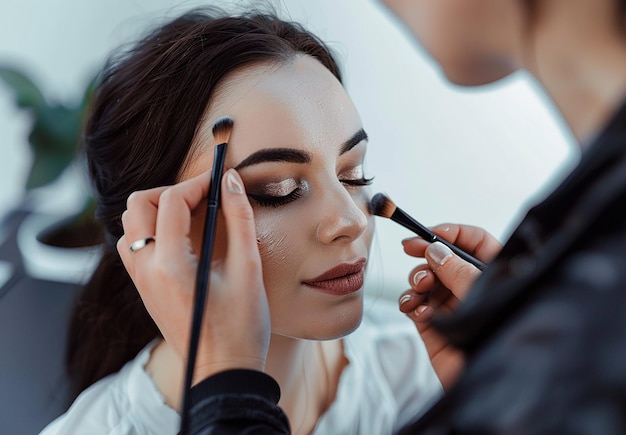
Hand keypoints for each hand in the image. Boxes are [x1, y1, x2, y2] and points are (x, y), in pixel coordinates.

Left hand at [117, 168, 269, 383]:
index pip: (171, 202)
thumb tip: (230, 180)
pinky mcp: (144, 291)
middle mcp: (146, 271)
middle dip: (170, 191)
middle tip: (203, 196)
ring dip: (157, 210)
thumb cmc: (242, 326)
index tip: (221, 180)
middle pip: (137, 205)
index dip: (197, 183)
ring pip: (130, 225)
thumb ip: (239, 218)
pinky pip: (134, 247)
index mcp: (171, 265)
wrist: (223, 372)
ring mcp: (140, 282)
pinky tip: (182, 239)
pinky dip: (152, 231)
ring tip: (192, 215)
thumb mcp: (248, 268)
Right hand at [398, 223, 500, 388]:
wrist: (484, 386)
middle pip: (444, 258)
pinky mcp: (433, 325)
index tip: (428, 234)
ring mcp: (452, 306)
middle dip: (426, 255)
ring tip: (420, 289)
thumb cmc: (498, 338)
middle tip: (410, 250)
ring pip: (426, 279)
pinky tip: (415, 309)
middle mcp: (472, 288)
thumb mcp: (481, 295)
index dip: (452, 232)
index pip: (475, 241)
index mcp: (494, 276)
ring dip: (417, 279)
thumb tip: (435, 250)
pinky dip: (410, 302)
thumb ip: (457, 270)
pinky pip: (414, 304)